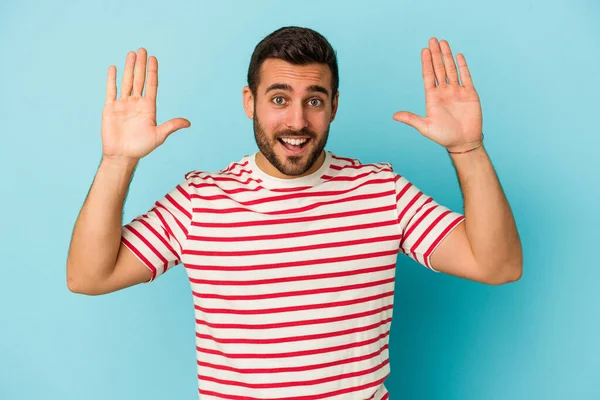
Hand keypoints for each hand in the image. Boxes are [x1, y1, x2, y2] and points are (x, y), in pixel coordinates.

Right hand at [101, 48, 190, 161]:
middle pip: (139, 79)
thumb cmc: (141, 148)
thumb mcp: (159, 136)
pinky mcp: (110, 108)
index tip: (153, 58)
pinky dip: (112, 79)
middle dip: (141, 65)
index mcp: (149, 108)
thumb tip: (188, 123)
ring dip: (128, 68)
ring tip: (131, 53)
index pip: (152, 85)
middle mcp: (136, 103)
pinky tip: (114, 68)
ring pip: (127, 82)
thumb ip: (171, 126)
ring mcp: (123, 104)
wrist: (122, 156)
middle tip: (142, 49)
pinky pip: (111, 90)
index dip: (153, 72)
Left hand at [393, 38, 482, 152]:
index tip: (424, 50)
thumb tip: (394, 116)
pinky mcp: (470, 93)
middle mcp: (444, 91)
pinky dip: (462, 66)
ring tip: (443, 42)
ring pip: (451, 69)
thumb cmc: (444, 136)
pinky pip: (466, 76)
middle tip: (432, 39)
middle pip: (439, 68)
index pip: (428, 75)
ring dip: (447, 56)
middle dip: (435, 54)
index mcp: (432, 97)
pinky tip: (458, 55)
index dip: (426, 63)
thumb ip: (411, 119)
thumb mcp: (425, 127)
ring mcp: (457, 91)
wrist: (463, 142)